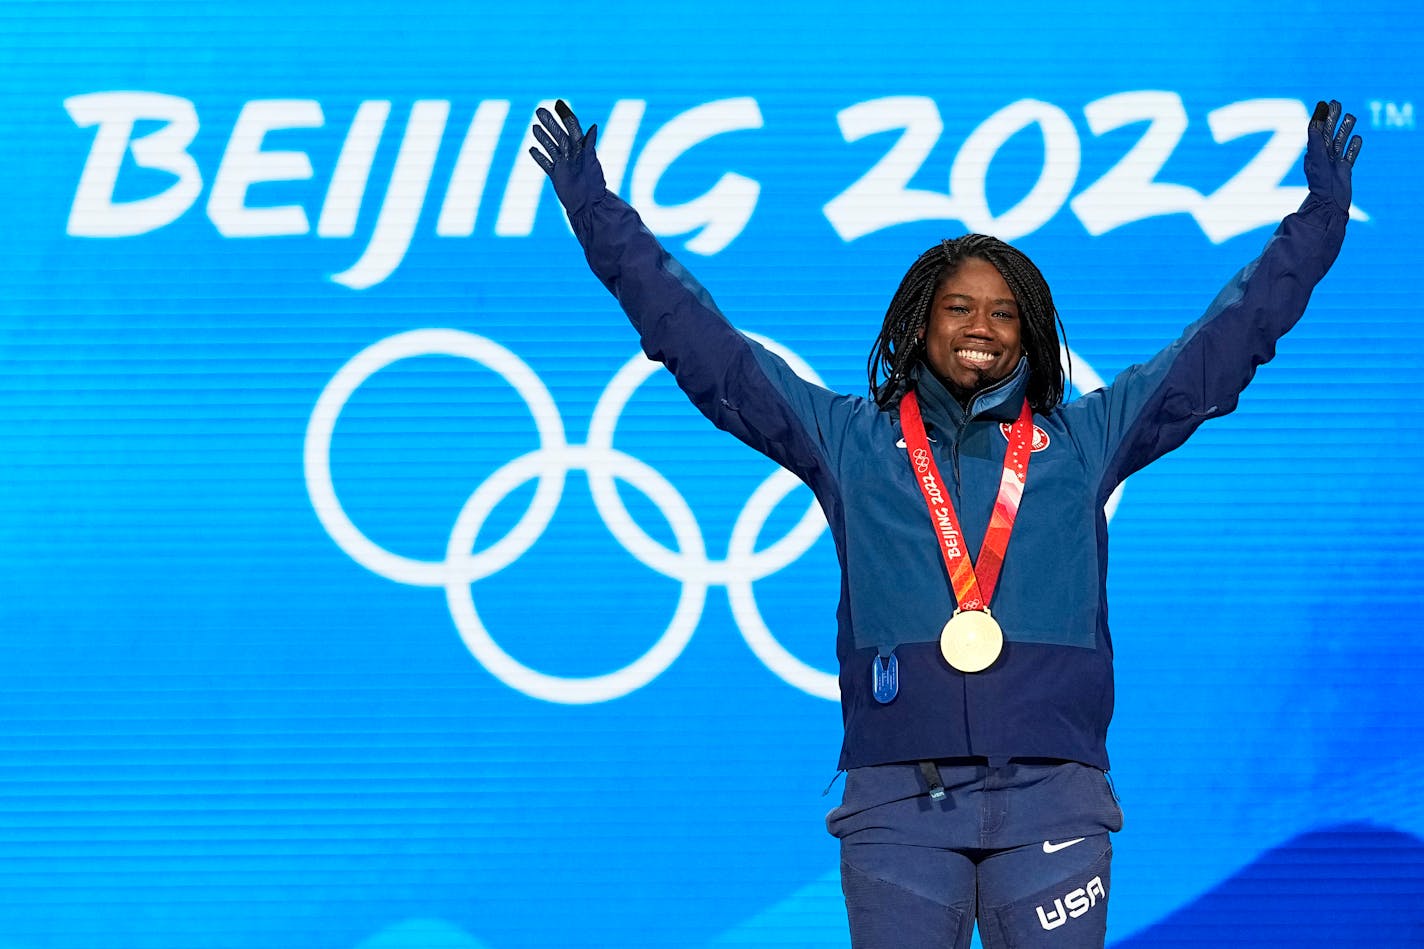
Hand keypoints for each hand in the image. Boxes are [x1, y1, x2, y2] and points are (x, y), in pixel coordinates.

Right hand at [529, 99, 604, 213]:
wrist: (588, 206)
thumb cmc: (594, 184)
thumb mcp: (591, 163)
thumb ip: (590, 145)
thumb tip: (593, 126)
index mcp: (581, 149)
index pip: (572, 127)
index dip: (565, 115)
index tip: (558, 103)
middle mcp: (571, 154)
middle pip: (558, 134)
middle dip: (549, 122)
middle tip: (539, 110)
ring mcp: (563, 165)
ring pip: (551, 147)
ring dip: (542, 137)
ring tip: (534, 127)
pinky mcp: (557, 176)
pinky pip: (546, 164)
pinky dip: (539, 157)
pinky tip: (531, 149)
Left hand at [1305, 99, 1361, 211]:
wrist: (1329, 204)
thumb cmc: (1320, 184)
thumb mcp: (1317, 160)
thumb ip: (1316, 142)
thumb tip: (1314, 124)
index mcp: (1314, 153)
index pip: (1316, 131)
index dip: (1320, 117)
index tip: (1323, 104)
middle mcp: (1323, 157)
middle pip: (1328, 133)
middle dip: (1332, 119)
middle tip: (1337, 103)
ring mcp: (1334, 164)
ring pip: (1340, 142)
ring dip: (1345, 129)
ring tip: (1351, 116)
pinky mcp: (1345, 171)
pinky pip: (1350, 156)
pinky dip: (1354, 147)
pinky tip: (1358, 138)